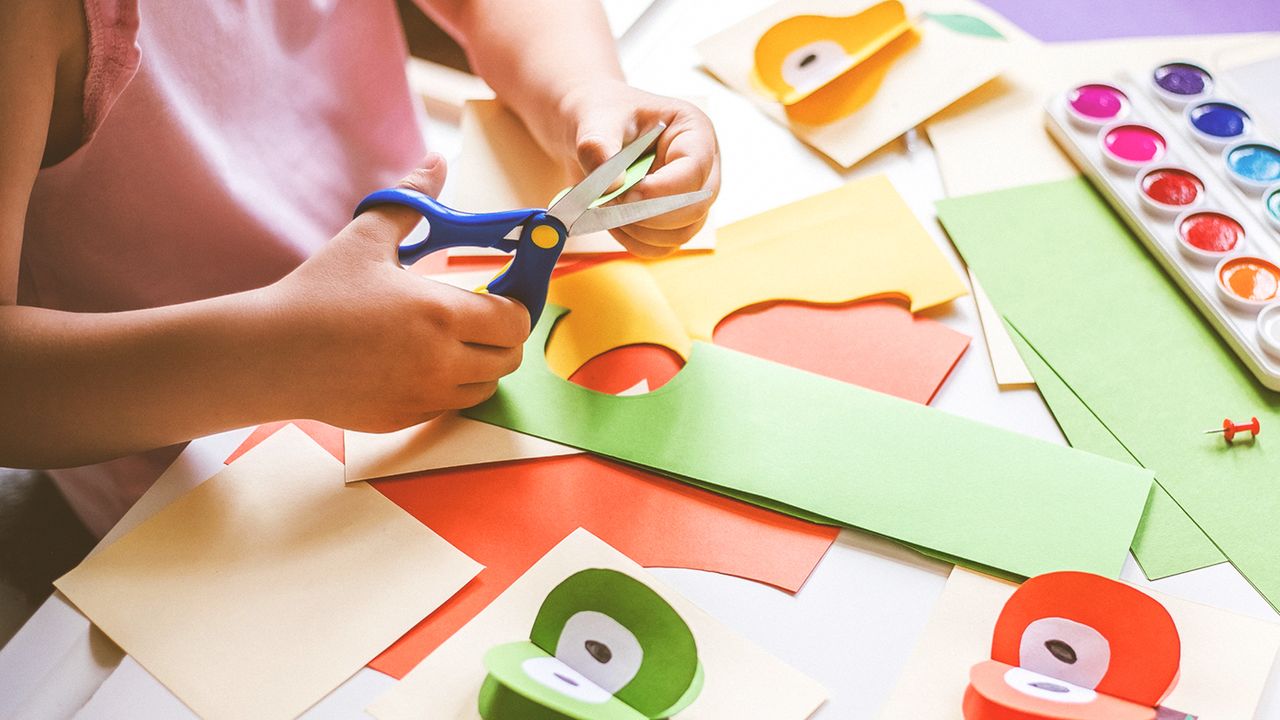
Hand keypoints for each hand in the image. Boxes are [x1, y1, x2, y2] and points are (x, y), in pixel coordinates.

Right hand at [265, 154, 529, 432]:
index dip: (517, 304)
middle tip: (480, 314)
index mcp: (441, 314)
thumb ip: (410, 200)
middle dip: (504, 335)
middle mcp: (442, 362)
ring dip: (481, 364)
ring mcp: (424, 396)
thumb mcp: (364, 238)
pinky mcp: (404, 419)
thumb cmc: (317, 294)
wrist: (270, 356)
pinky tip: (420, 362)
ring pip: (485, 387)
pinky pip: (449, 406)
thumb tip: (436, 162)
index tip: (501, 291)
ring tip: (451, 339)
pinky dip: (449, 386)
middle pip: (510, 358)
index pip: (516, 320)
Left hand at [551, 81, 720, 257]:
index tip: (622, 193)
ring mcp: (691, 196)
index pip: (694, 169)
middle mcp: (702, 166)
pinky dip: (634, 241)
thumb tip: (613, 187)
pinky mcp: (673, 220)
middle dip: (648, 214)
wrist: (590, 132)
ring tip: (606, 209)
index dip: (660, 189)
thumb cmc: (600, 116)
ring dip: (640, 231)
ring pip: (681, 233)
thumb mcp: (593, 121)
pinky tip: (611, 221)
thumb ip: (598, 147)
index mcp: (693, 131)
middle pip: (695, 208)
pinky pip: (662, 246)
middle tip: (608, 204)